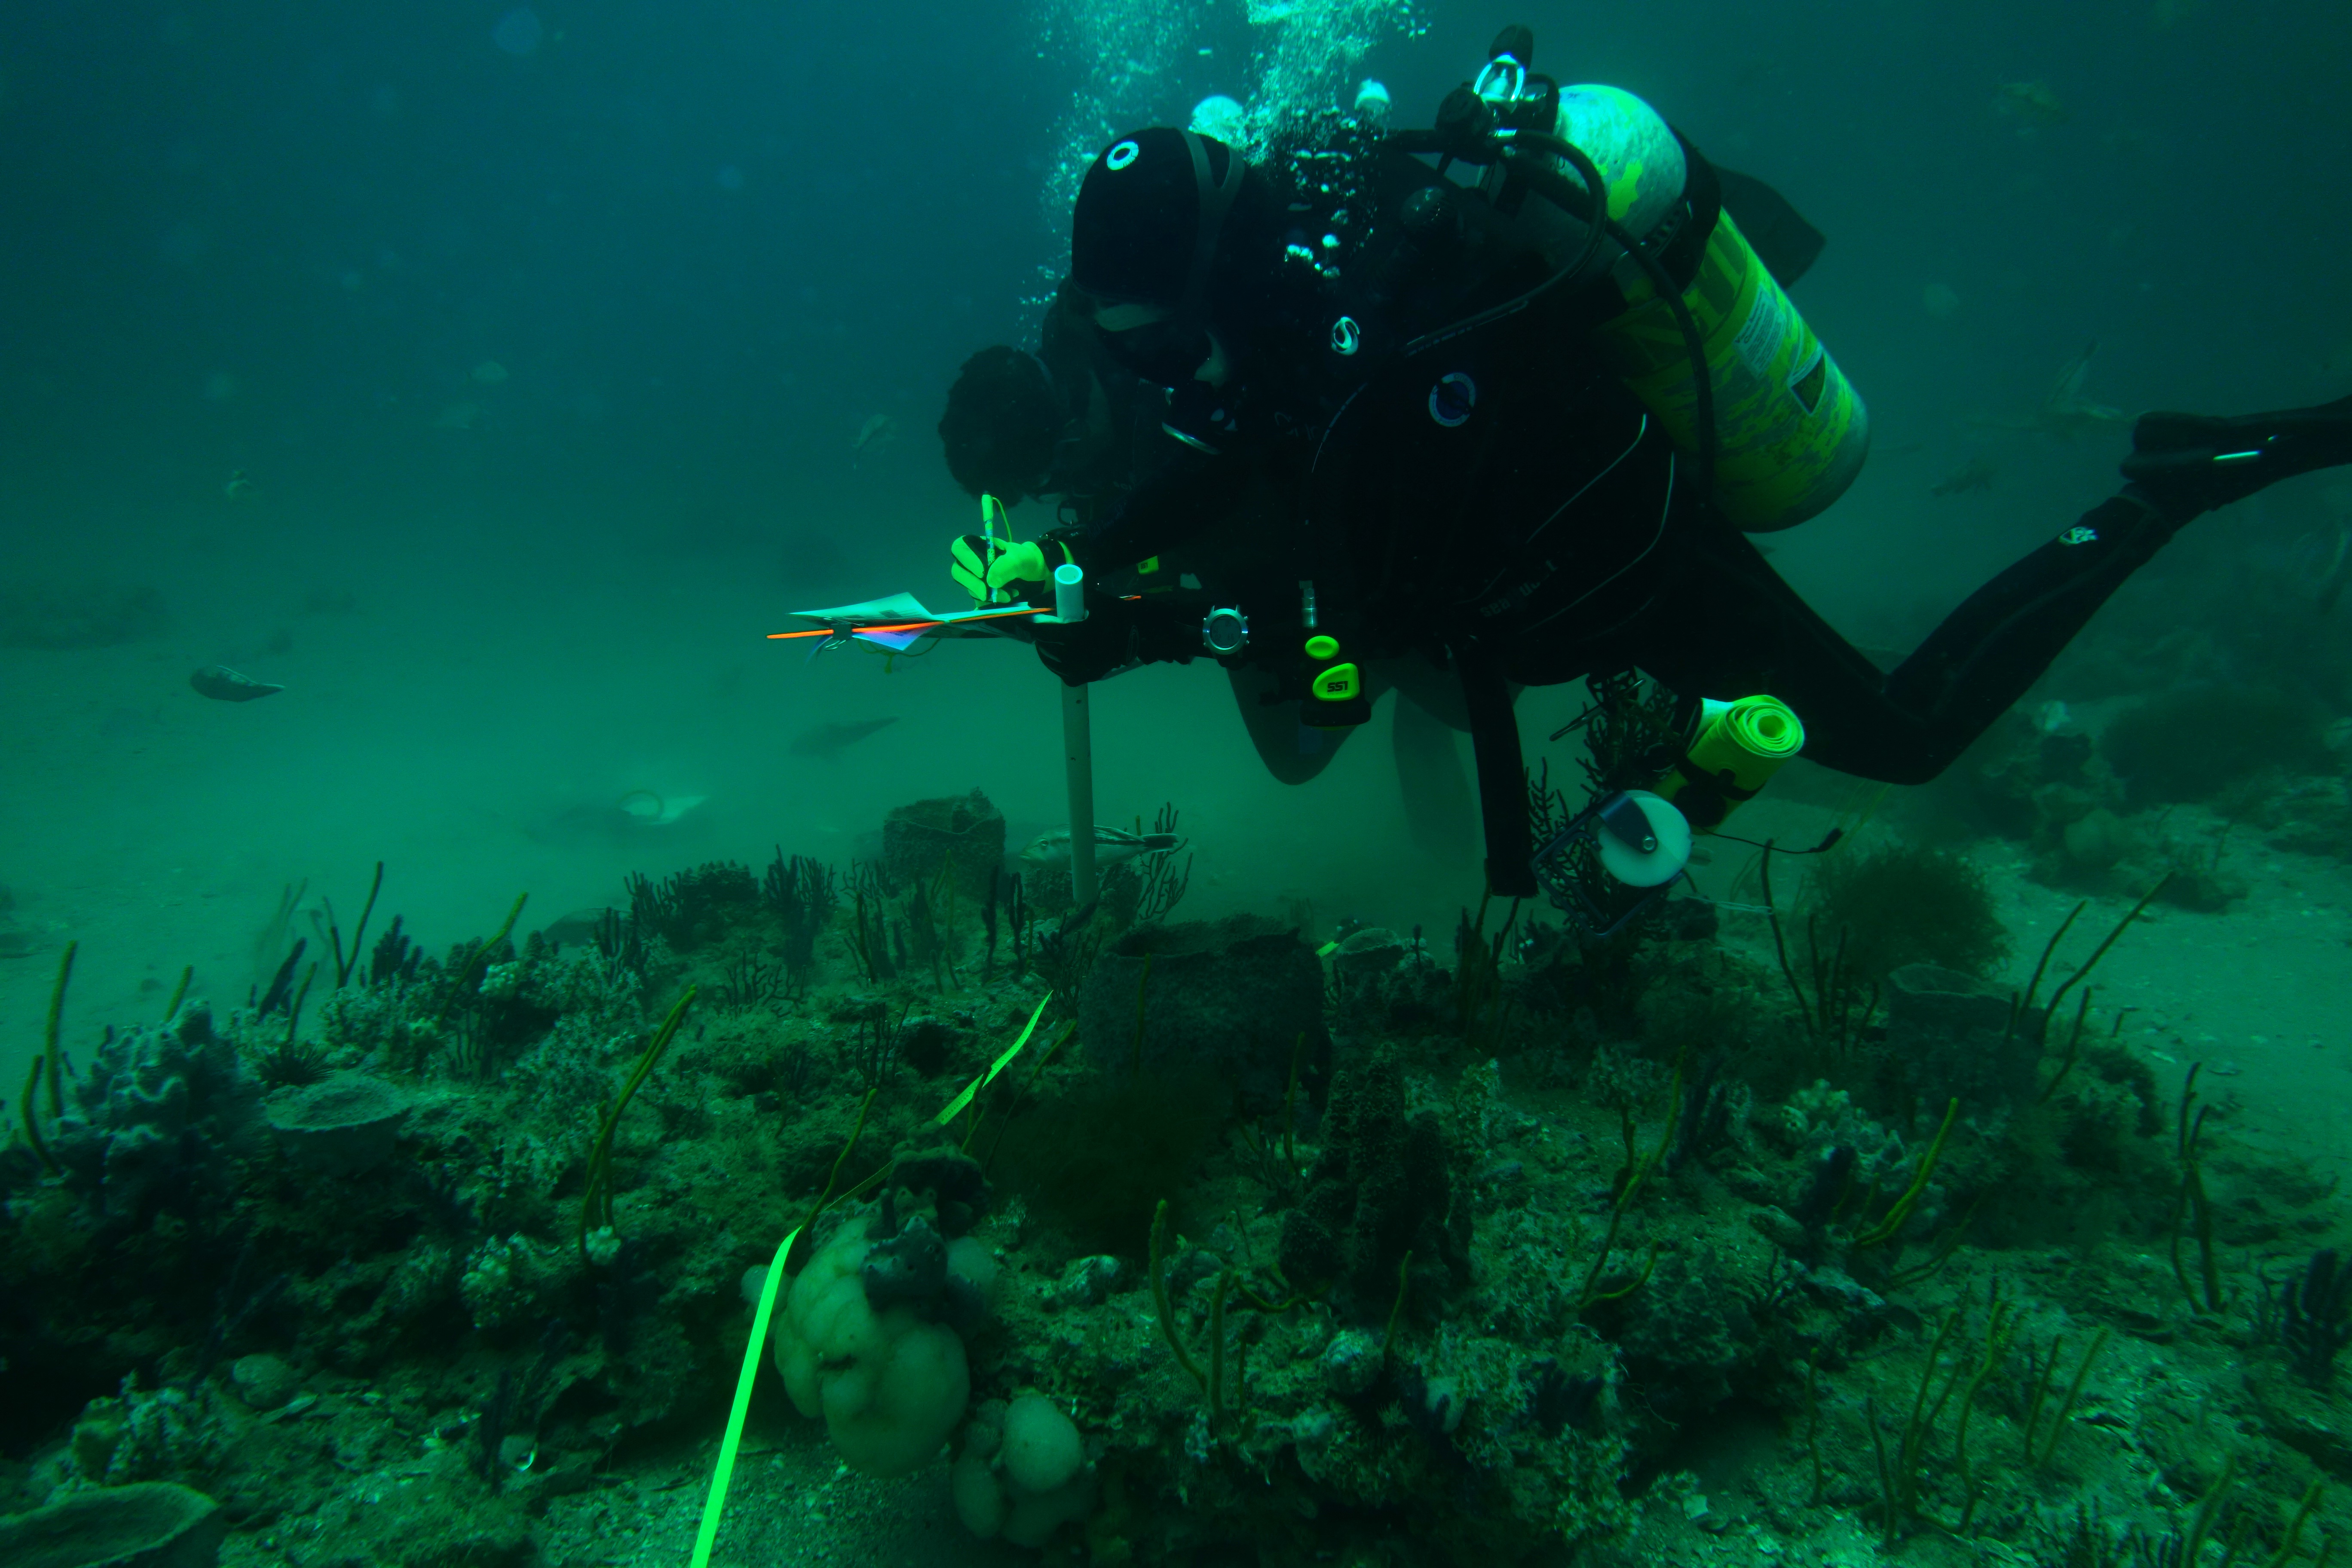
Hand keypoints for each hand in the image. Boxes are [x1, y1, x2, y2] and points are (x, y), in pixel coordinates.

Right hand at [949, 536, 1065, 604]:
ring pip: (970, 589)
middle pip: (958, 572)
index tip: (982, 571)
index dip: (966, 559)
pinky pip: (978, 603)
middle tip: (988, 592)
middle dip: (973, 583)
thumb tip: (990, 581)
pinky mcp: (982, 597)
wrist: (1036, 576)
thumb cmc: (1027, 561)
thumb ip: (1007, 565)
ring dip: (988, 595)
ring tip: (1009, 595)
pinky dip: (990, 605)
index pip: (960, 548)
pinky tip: (1004, 603)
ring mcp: (977, 581)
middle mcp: (974, 564)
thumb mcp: (1022, 559)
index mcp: (980, 547)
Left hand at [1030, 595, 1133, 685]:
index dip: (1031, 624)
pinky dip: (1057, 664)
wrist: (1139, 634)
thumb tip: (1034, 602)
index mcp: (1074, 634)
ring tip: (1048, 640)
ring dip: (1046, 650)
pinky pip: (1063, 673)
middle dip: (1039, 636)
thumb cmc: (1115, 613)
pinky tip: (1059, 655)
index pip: (1041, 631)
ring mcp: (1080, 669)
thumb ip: (1061, 598)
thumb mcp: (1090, 598)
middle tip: (1041, 627)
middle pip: (1044, 647)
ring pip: (1051, 661)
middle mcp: (1074, 655)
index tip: (1027, 619)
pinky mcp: (1086, 676)